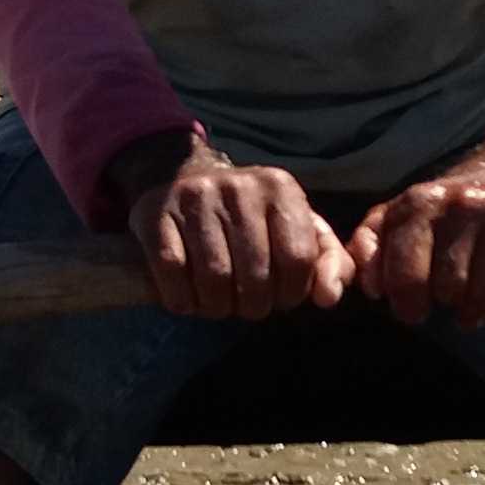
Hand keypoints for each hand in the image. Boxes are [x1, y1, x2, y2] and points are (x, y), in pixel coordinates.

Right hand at [121, 141, 354, 321]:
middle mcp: (239, 186)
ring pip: (214, 279)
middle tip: (246, 305)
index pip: (299, 259)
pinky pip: (172, 272)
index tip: (280, 298)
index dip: (292, 293)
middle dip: (254, 306)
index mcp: (280, 188)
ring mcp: (195, 197)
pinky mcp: (155, 213)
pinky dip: (181, 299)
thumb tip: (329, 298)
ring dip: (217, 307)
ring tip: (219, 304)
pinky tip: (188, 299)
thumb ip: (327, 261)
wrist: (184, 177)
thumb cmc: (251, 218)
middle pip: (256, 276)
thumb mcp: (297, 228)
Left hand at [346, 132, 484, 328]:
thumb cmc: (448, 208)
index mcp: (422, 202)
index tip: (414, 311)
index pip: (406, 273)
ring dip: (481, 310)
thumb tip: (368, 286)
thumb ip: (370, 245)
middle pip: (450, 287)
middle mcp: (465, 200)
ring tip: (476, 306)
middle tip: (452, 298)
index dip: (407, 303)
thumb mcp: (400, 216)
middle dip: (448, 302)